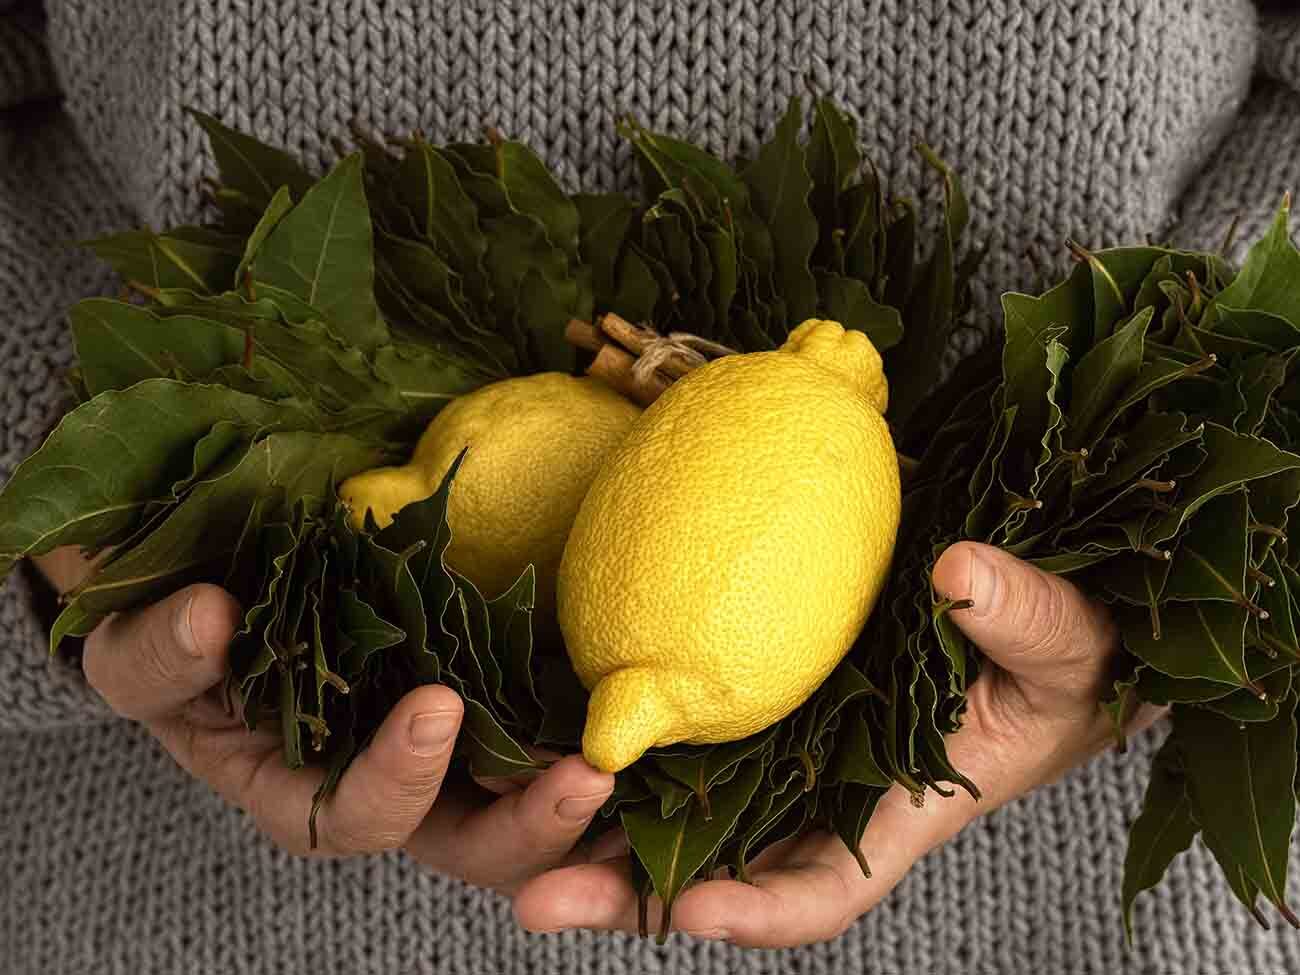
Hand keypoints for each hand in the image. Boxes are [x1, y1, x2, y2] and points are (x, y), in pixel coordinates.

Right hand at [32, 549, 616, 894]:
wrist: (220, 589)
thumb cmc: (171, 633)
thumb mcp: (139, 650)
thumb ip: (159, 652)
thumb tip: (211, 618)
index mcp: (303, 793)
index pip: (357, 817)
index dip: (397, 778)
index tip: (436, 707)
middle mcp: (389, 787)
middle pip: (470, 843)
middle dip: (528, 827)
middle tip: (584, 778)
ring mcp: (449, 751)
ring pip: (526, 804)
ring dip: (584, 795)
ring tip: (637, 758)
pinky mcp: (491, 695)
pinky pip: (550, 728)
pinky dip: (595, 730)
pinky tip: (645, 708)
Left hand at [512, 541, 1164, 945]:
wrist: (1028, 626)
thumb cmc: (1062, 656)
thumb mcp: (1064, 642)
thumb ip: (1027, 619)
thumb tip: (960, 573)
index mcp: (895, 811)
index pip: (825, 888)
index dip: (761, 913)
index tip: (691, 913)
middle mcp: (818, 796)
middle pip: (717, 870)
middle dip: (630, 896)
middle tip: (536, 899)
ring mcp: (777, 748)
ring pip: (675, 806)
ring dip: (594, 828)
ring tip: (504, 832)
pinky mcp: (751, 693)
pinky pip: (676, 728)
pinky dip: (617, 740)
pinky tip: (545, 727)